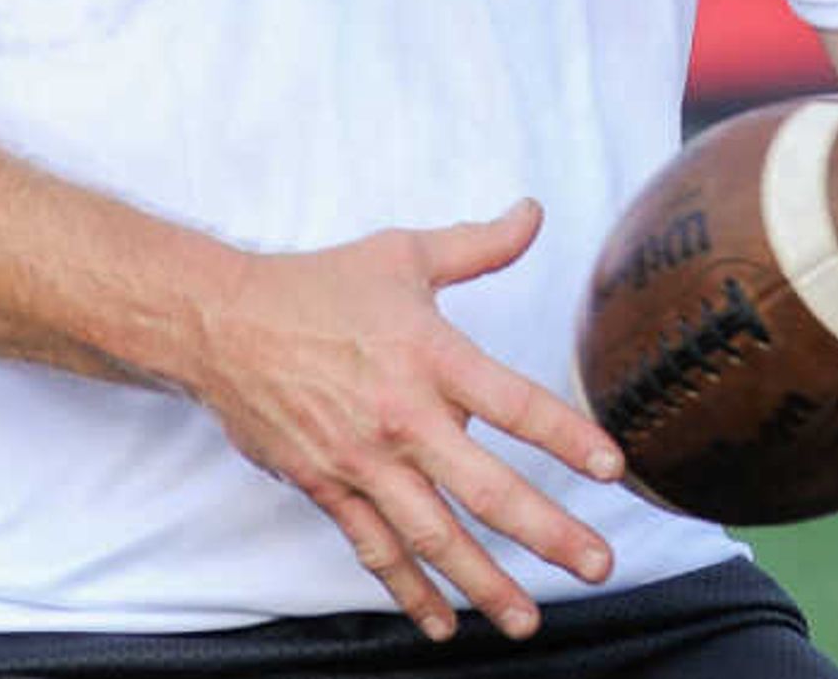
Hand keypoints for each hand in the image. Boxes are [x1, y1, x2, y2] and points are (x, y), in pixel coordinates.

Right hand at [191, 199, 625, 641]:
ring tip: (529, 619)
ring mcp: (363, 462)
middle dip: (548, 532)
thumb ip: (479, 244)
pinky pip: (376, 551)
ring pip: (434, 537)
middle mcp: (403, 417)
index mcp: (430, 356)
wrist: (223, 325)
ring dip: (485, 583)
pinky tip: (441, 624)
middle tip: (599, 565)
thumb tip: (533, 213)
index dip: (566, 436)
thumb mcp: (404, 254)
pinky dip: (409, 592)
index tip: (614, 468)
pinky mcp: (328, 488)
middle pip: (487, 488)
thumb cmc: (318, 286)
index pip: (513, 403)